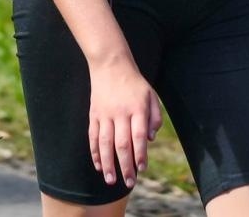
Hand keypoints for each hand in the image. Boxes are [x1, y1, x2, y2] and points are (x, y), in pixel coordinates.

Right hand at [87, 56, 161, 189]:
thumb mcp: (151, 95)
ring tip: (111, 180)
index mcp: (137, 108)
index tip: (142, 168)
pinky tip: (99, 165)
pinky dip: (95, 153)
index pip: (138, 136)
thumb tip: (149, 139)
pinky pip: (93, 137)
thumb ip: (155, 117)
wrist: (110, 64)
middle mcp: (120, 113)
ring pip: (105, 143)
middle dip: (125, 166)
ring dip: (107, 164)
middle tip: (129, 182)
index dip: (140, 154)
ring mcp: (105, 114)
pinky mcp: (94, 115)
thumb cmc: (134, 83)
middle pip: (121, 144)